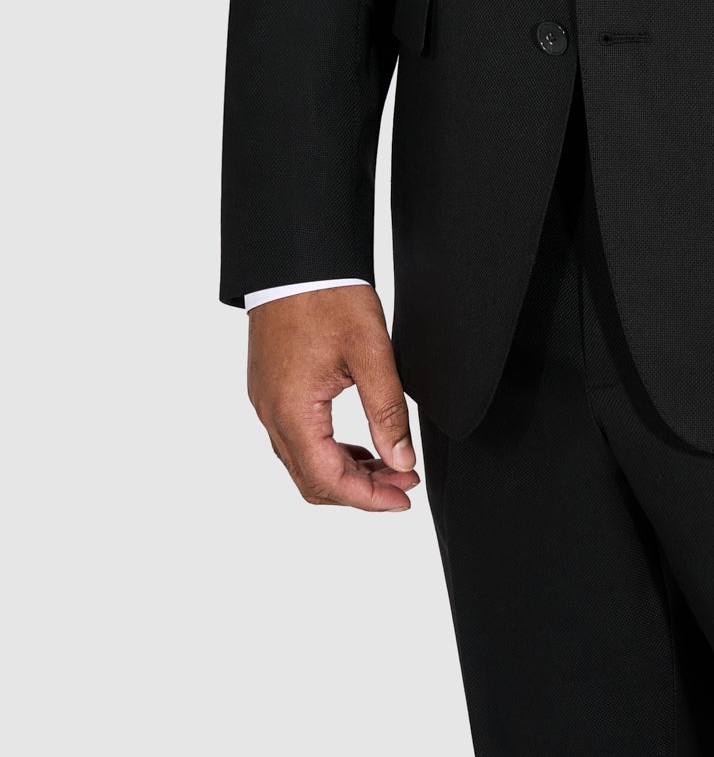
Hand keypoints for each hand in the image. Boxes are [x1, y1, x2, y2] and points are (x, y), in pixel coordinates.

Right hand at [247, 285, 418, 511]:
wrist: (295, 258)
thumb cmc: (328, 295)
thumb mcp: (371, 351)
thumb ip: (387, 410)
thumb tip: (403, 460)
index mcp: (293, 410)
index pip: (329, 479)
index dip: (369, 498)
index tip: (404, 498)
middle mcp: (271, 414)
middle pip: (312, 480)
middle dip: (360, 490)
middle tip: (404, 482)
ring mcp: (266, 402)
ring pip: (303, 462)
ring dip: (345, 472)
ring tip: (390, 464)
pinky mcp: (270, 389)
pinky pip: (296, 438)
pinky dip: (329, 450)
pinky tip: (360, 444)